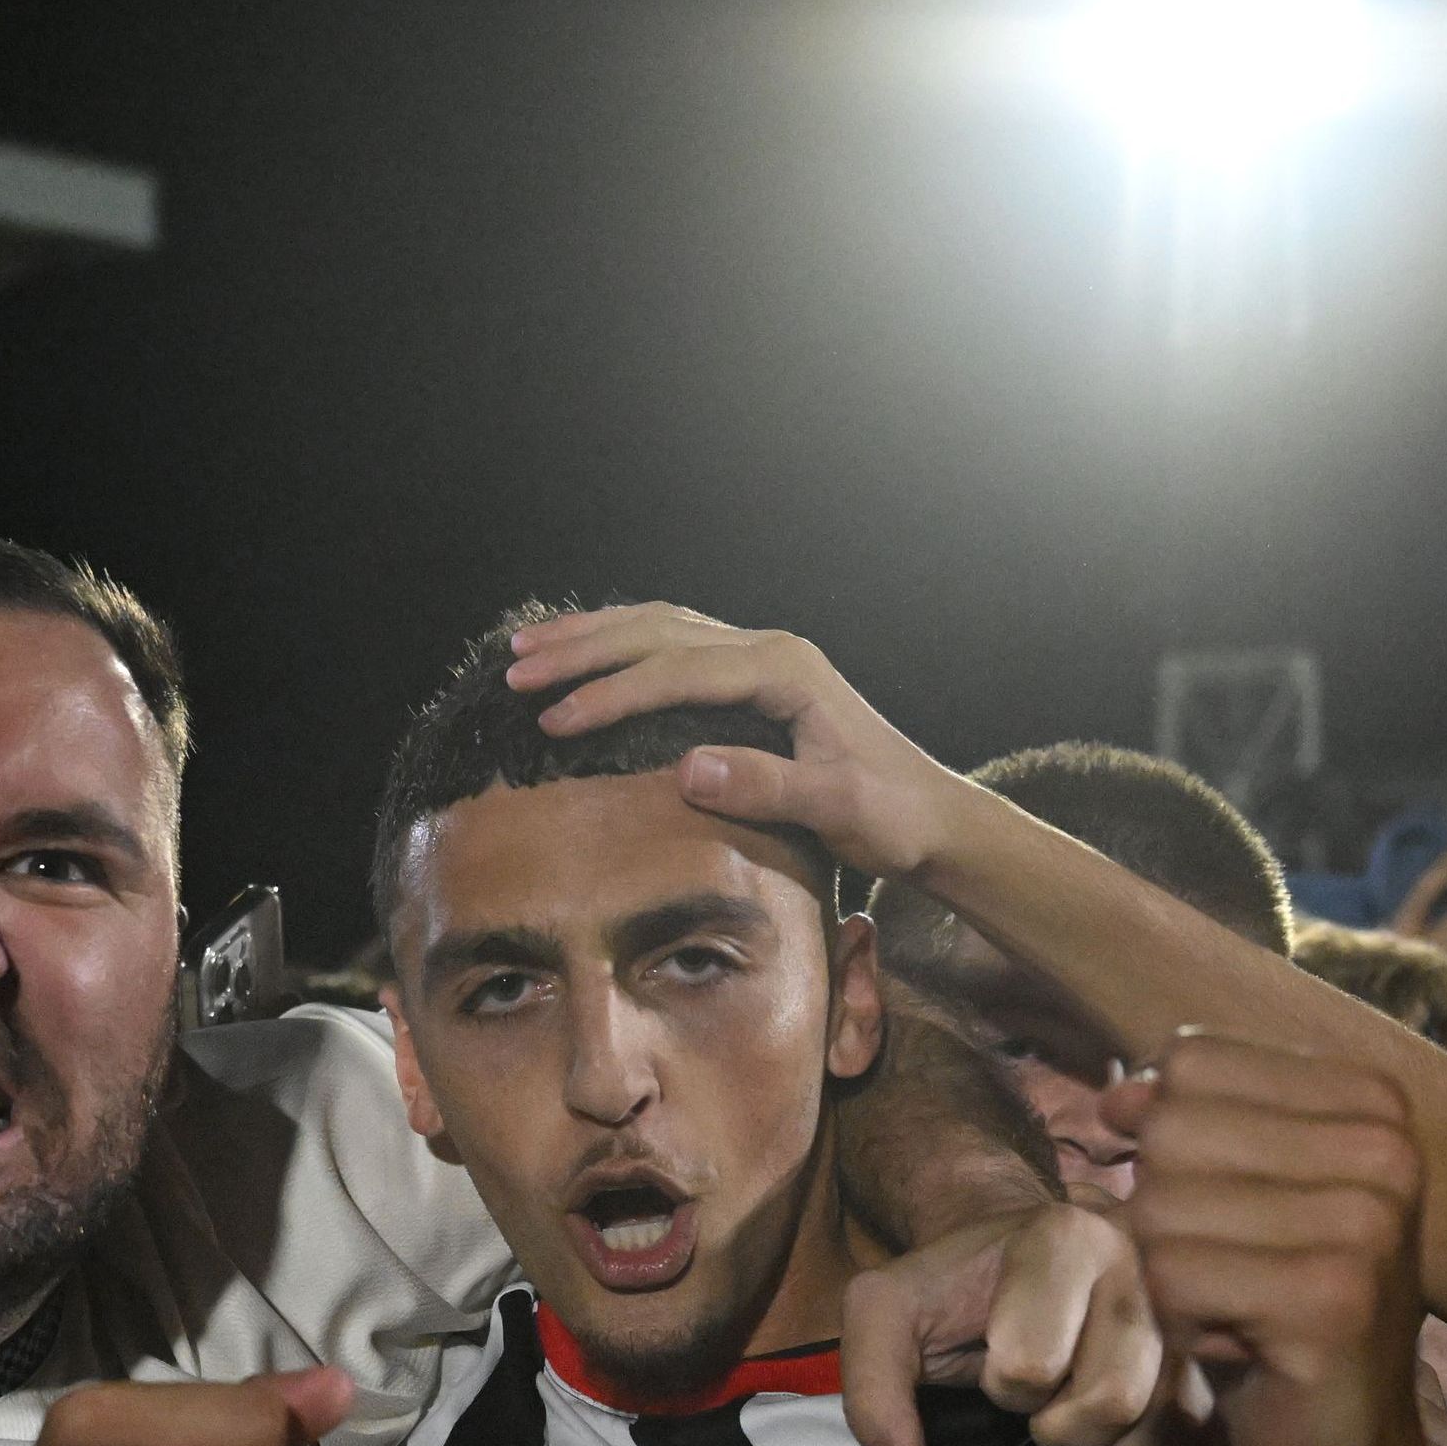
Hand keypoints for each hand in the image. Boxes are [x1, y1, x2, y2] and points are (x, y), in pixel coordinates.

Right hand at [502, 605, 990, 884]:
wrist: (932, 817)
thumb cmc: (890, 818)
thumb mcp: (835, 810)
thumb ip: (765, 786)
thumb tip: (685, 767)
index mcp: (785, 672)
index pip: (678, 671)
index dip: (612, 693)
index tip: (553, 719)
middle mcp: (770, 651)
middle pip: (658, 631)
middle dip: (581, 649)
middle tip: (514, 668)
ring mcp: (762, 660)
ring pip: (660, 627)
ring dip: (591, 637)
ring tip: (526, 649)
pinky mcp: (754, 680)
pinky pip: (673, 646)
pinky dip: (620, 647)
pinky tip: (583, 657)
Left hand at [841, 1198, 1205, 1445]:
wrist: (1029, 1258)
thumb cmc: (959, 1289)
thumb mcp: (886, 1315)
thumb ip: (873, 1390)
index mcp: (1066, 1234)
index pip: (1033, 1366)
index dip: (1004, 1385)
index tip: (997, 1358)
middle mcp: (1151, 1261)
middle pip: (1114, 1400)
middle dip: (1059, 1426)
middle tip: (1042, 1403)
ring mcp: (1201, 1311)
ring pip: (1167, 1429)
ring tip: (1079, 1413)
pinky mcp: (1228, 1365)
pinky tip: (1121, 1436)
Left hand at [1108, 1037, 1446, 1445]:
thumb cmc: (1285, 1322)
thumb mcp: (1243, 1197)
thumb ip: (1192, 1123)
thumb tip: (1118, 1092)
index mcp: (1372, 1105)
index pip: (1193, 1062)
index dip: (1170, 1144)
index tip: (1232, 1215)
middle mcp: (1386, 1150)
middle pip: (1170, 1129)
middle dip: (1166, 1216)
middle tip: (1234, 1277)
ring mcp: (1368, 1223)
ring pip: (1161, 1207)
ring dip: (1173, 1278)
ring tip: (1239, 1314)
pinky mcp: (1330, 1299)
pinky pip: (1173, 1278)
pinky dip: (1181, 1324)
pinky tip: (1240, 1351)